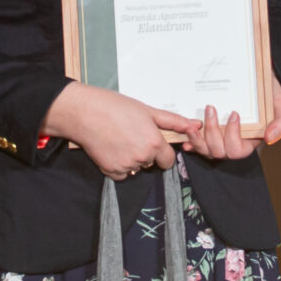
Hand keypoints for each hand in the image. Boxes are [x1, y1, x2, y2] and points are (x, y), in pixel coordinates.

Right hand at [42, 82, 198, 179]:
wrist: (84, 112)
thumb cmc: (114, 107)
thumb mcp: (147, 111)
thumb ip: (173, 121)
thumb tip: (196, 126)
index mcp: (154, 143)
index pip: (168, 160)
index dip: (162, 153)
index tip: (153, 144)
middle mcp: (142, 158)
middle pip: (151, 163)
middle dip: (145, 153)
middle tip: (131, 135)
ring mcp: (126, 166)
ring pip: (136, 168)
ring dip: (131, 159)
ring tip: (119, 139)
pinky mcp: (111, 171)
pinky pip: (122, 174)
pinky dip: (118, 165)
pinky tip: (111, 149)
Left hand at [182, 81, 280, 161]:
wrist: (255, 78)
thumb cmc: (268, 93)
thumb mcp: (279, 105)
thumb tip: (270, 138)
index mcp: (249, 140)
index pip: (237, 150)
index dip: (232, 137)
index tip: (234, 114)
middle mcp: (232, 142)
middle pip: (218, 151)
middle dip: (212, 133)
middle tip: (210, 109)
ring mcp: (219, 137)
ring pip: (205, 149)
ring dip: (197, 139)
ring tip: (192, 124)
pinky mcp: (208, 130)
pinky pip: (197, 143)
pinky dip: (190, 141)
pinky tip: (186, 133)